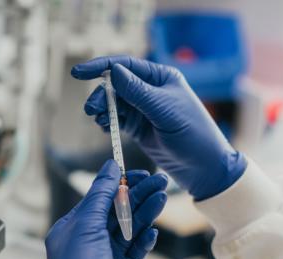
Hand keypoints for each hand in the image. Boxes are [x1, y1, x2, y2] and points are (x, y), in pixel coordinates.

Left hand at [46, 160, 167, 258]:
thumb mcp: (85, 227)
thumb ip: (99, 195)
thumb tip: (109, 167)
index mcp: (69, 230)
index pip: (96, 199)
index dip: (118, 184)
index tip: (138, 172)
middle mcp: (84, 243)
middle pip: (114, 212)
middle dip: (137, 196)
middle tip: (161, 181)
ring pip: (126, 230)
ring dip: (144, 214)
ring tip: (163, 199)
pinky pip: (132, 252)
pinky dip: (143, 241)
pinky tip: (153, 232)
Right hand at [71, 56, 246, 199]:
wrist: (204, 168)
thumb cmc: (194, 135)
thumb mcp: (165, 111)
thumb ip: (138, 92)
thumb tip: (114, 71)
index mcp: (161, 77)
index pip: (126, 65)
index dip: (101, 66)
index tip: (78, 72)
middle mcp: (150, 90)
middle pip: (116, 85)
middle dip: (100, 95)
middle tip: (91, 110)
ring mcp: (143, 109)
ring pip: (113, 102)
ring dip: (102, 109)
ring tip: (98, 120)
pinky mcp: (138, 127)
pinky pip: (117, 119)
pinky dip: (107, 122)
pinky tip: (104, 128)